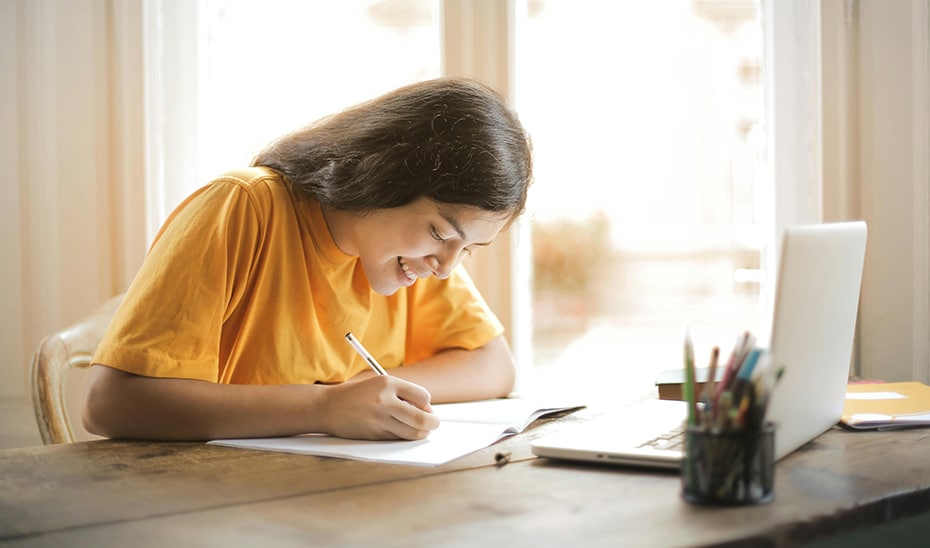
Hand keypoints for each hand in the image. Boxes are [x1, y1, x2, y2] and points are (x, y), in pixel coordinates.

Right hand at [320, 376, 438, 439]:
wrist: (327, 407)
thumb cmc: (357, 395)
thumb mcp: (379, 385)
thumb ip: (403, 394)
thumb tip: (427, 411)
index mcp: (388, 383)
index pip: (423, 396)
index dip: (427, 404)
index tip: (425, 408)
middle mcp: (385, 401)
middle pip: (422, 418)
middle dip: (433, 423)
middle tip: (433, 424)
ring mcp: (379, 419)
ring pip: (413, 432)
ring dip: (421, 433)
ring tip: (419, 429)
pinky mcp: (374, 434)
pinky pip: (398, 438)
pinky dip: (404, 437)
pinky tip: (400, 431)